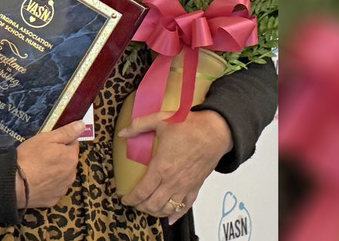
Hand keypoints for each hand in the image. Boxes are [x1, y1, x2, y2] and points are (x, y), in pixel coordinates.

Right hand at [15, 121, 83, 207]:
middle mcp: (71, 174)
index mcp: (71, 157)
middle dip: (58, 157)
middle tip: (41, 155)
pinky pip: (54, 188)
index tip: (49, 144)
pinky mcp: (54, 198)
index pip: (72, 144)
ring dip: (54, 171)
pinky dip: (48, 184)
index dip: (60, 142)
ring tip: (37, 168)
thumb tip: (82, 125)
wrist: (14, 184)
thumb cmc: (29, 158)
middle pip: (68, 160)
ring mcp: (63, 188)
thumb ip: (67, 132)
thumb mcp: (47, 138)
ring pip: (62, 174)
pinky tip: (37, 180)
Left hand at [118, 110, 232, 224]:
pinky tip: (170, 217)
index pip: (142, 191)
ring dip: (155, 212)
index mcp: (161, 167)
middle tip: (135, 202)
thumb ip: (139, 125)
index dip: (131, 198)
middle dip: (140, 206)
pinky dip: (176, 215)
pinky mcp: (195, 187)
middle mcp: (172, 181)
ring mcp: (184, 186)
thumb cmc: (191, 126)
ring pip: (167, 209)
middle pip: (152, 204)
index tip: (125, 198)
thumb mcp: (160, 120)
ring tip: (148, 207)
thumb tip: (123, 132)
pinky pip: (185, 207)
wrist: (215, 132)